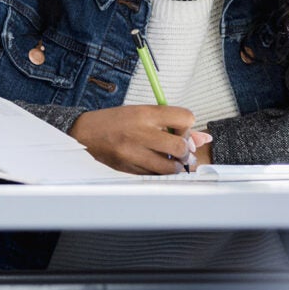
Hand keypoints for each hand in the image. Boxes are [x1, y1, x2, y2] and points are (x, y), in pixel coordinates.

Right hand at [69, 105, 212, 174]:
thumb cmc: (116, 121)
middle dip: (186, 151)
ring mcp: (134, 153)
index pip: (185, 118)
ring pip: (170, 167)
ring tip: (171, 161)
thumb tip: (204, 138)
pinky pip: (155, 176)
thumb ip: (173, 123)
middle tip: (181, 151)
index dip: (188, 125)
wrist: (85, 134)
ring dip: (176, 166)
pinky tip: (155, 166)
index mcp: (145, 114)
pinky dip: (160, 173)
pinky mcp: (129, 168)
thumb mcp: (143, 113)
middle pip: (180, 146)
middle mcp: (140, 133)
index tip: (182, 129)